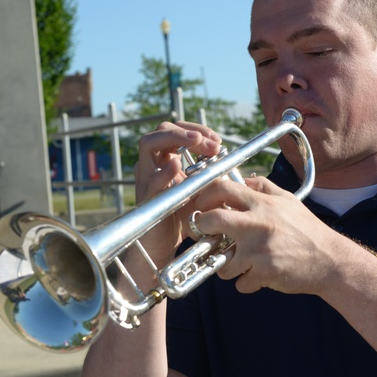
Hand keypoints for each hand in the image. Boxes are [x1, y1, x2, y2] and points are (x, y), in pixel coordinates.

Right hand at [133, 120, 222, 262]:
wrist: (164, 246)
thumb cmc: (181, 218)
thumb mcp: (200, 190)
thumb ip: (210, 175)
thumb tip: (230, 160)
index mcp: (165, 160)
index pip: (178, 131)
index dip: (198, 131)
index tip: (218, 141)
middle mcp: (153, 165)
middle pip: (162, 130)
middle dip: (189, 132)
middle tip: (213, 145)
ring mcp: (146, 179)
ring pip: (148, 144)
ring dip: (174, 138)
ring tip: (196, 142)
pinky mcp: (146, 198)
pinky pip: (151, 180)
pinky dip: (163, 171)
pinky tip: (176, 165)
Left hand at [189, 176, 343, 295]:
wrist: (331, 260)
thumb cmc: (308, 230)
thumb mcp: (288, 200)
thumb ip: (264, 187)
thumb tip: (243, 180)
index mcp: (262, 204)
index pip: (221, 188)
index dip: (204, 197)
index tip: (202, 208)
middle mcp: (257, 224)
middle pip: (211, 221)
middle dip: (203, 229)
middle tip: (209, 236)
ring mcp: (259, 250)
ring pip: (221, 262)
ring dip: (227, 267)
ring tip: (242, 264)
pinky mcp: (264, 273)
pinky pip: (240, 283)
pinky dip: (247, 283)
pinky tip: (260, 277)